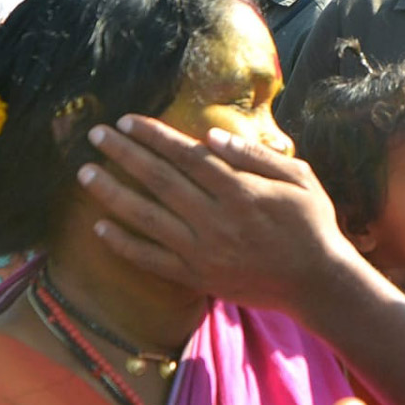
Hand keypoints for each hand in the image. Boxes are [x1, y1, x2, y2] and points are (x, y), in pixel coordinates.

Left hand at [78, 116, 360, 316]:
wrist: (318, 283)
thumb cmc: (313, 225)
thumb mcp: (300, 179)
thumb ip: (256, 156)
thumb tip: (211, 136)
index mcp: (240, 190)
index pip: (186, 155)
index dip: (154, 135)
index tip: (127, 120)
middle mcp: (216, 218)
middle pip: (159, 179)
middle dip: (124, 153)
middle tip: (97, 135)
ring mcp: (203, 250)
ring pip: (147, 217)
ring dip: (112, 193)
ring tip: (86, 173)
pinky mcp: (198, 277)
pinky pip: (151, 260)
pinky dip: (124, 244)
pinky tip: (100, 227)